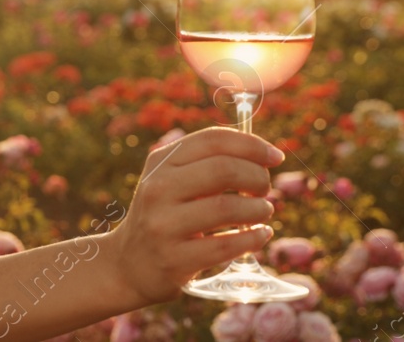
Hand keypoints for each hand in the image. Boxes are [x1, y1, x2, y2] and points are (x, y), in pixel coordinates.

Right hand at [107, 126, 283, 304]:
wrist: (128, 264)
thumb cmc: (164, 215)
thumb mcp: (170, 179)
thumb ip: (206, 161)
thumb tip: (263, 154)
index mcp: (160, 162)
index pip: (213, 140)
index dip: (252, 145)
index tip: (275, 157)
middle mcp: (158, 189)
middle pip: (223, 170)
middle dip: (257, 177)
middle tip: (266, 189)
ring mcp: (163, 225)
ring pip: (226, 208)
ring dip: (258, 209)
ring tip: (264, 212)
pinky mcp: (174, 259)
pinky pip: (225, 246)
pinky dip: (252, 239)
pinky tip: (261, 235)